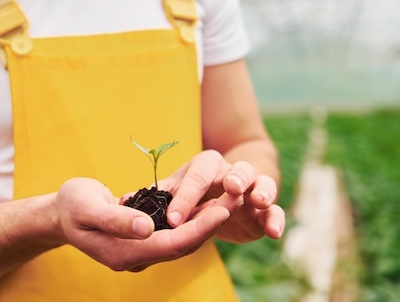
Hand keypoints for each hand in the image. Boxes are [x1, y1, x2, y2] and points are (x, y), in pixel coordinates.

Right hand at [55, 177, 233, 271]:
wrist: (60, 213)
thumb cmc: (71, 206)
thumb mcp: (88, 207)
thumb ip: (117, 219)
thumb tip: (148, 228)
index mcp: (122, 253)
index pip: (170, 245)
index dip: (198, 229)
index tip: (222, 210)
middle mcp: (135, 257)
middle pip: (182, 246)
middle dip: (211, 224)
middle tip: (237, 199)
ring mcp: (140, 251)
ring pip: (181, 241)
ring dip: (206, 222)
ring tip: (229, 199)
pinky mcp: (143, 240)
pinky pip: (174, 234)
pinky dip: (192, 220)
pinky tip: (207, 203)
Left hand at [160, 150, 284, 242]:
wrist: (223, 198)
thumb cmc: (193, 194)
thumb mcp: (176, 193)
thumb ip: (157, 196)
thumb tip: (123, 200)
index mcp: (204, 167)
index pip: (194, 177)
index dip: (184, 198)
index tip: (173, 220)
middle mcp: (230, 173)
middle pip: (235, 170)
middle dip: (233, 178)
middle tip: (231, 188)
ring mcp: (251, 189)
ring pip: (261, 183)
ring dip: (261, 190)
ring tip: (259, 200)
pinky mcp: (264, 209)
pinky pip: (275, 210)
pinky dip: (276, 218)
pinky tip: (273, 231)